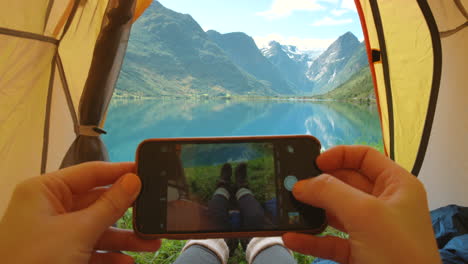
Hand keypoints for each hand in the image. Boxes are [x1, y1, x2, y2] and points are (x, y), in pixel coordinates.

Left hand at [0, 162, 160, 263]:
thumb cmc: (33, 262)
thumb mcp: (79, 231)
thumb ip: (110, 205)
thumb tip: (132, 181)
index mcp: (45, 191)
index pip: (90, 172)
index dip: (119, 172)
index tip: (145, 170)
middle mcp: (49, 207)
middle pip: (98, 202)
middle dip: (126, 213)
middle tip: (151, 212)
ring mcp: (54, 232)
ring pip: (97, 228)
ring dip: (123, 238)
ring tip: (149, 243)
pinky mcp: (59, 253)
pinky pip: (90, 248)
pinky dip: (108, 255)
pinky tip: (126, 261)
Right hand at [283, 146, 440, 263]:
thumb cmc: (402, 257)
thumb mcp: (366, 215)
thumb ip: (331, 192)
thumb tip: (302, 184)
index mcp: (397, 186)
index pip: (365, 157)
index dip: (339, 155)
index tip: (314, 162)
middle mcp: (384, 205)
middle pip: (345, 183)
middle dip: (319, 184)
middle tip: (294, 185)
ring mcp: (371, 231)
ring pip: (335, 212)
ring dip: (311, 211)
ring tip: (289, 209)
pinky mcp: (359, 253)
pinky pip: (330, 240)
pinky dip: (311, 238)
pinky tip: (293, 237)